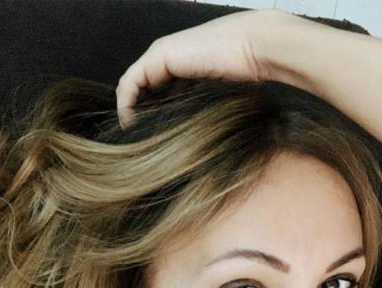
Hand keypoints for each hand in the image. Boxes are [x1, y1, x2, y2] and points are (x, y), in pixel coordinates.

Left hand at [115, 8, 293, 128]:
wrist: (254, 49)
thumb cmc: (246, 76)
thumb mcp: (215, 100)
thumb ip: (196, 110)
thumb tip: (190, 143)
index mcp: (180, 67)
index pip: (153, 94)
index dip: (147, 117)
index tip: (149, 143)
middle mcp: (166, 59)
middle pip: (141, 91)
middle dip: (138, 117)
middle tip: (139, 144)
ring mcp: (160, 55)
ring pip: (132, 88)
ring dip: (130, 113)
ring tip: (135, 139)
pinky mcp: (158, 56)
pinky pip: (130, 84)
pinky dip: (127, 106)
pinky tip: (133, 125)